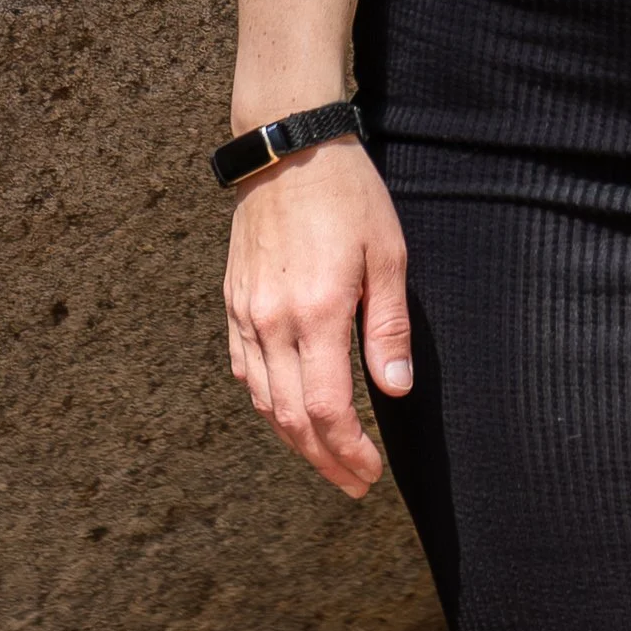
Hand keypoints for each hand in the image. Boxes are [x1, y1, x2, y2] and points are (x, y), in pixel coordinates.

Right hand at [223, 138, 411, 498]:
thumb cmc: (349, 195)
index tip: (371, 474)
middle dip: (324, 460)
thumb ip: (388, 326)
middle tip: (353, 483)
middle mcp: (274, 321)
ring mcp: (247, 313)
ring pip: (263, 401)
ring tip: (327, 457)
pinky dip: (266, 402)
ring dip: (294, 439)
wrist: (288, 147)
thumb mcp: (388, 254)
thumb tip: (395, 389)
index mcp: (318, 312)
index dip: (349, 451)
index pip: (328, 409)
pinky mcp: (234, 301)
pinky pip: (245, 370)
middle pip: (291, 418)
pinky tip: (287, 410)